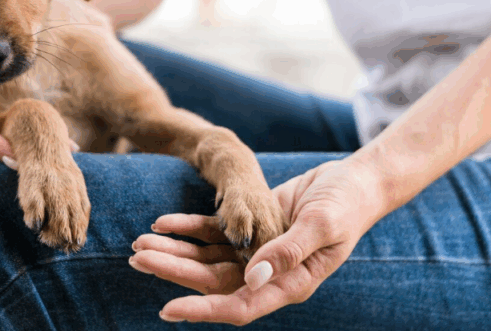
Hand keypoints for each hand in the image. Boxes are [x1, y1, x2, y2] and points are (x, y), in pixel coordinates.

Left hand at [129, 159, 385, 324]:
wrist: (354, 181)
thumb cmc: (347, 206)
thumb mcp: (322, 226)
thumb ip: (288, 253)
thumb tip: (252, 279)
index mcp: (289, 284)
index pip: (238, 305)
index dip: (202, 310)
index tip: (167, 309)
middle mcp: (267, 274)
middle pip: (211, 281)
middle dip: (173, 271)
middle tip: (137, 260)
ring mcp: (256, 252)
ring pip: (206, 258)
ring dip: (173, 250)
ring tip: (139, 243)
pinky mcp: (250, 227)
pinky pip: (212, 232)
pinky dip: (187, 227)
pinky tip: (163, 222)